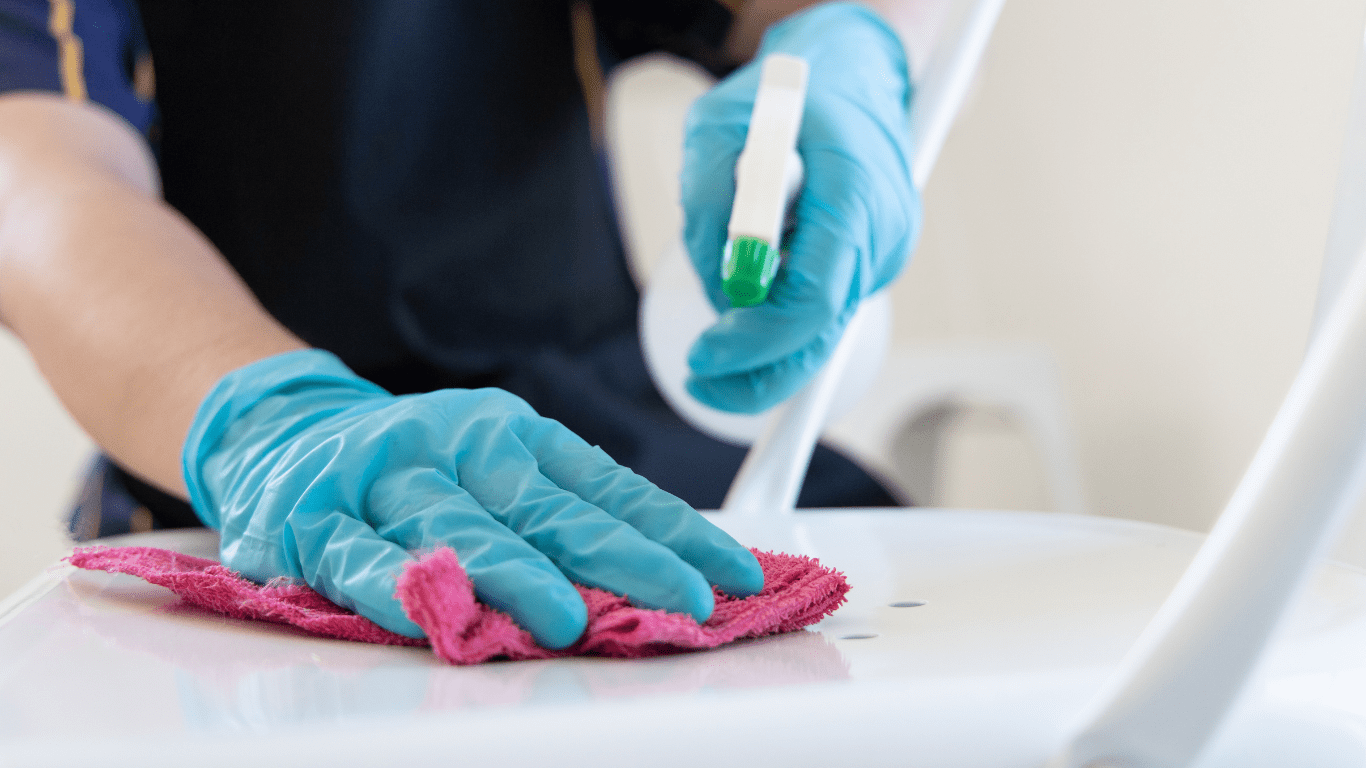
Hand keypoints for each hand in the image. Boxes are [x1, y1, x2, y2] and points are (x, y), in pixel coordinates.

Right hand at [182, 350, 763, 648]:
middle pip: (546, 510)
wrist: (279, 430)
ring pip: (456, 527)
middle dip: (622, 560)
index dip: (674, 533)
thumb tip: (666, 571)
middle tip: (681, 601)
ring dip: (514, 573)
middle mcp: (454, 446)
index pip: (607, 489)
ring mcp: (382, 478)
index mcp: (510, 435)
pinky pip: (354, 555)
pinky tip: (434, 612)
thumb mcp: (495, 466)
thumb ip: (563, 515)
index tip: (734, 575)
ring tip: (567, 618)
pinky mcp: (312, 517)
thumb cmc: (413, 464)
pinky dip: (393, 585)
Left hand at [680, 2, 920, 412]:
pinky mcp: (878, 262)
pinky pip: (825, 306)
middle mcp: (884, 232)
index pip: (813, 298)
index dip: (757, 341)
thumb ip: (708, 202)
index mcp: (853, 190)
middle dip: (758, 371)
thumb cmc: (786, 93)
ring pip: (820, 326)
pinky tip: (761, 271)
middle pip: (823, 334)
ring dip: (765, 331)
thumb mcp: (717, 124)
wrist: (854, 69)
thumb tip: (718, 290)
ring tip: (728, 278)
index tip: (705, 356)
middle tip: (700, 382)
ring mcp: (889, 252)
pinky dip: (784, 311)